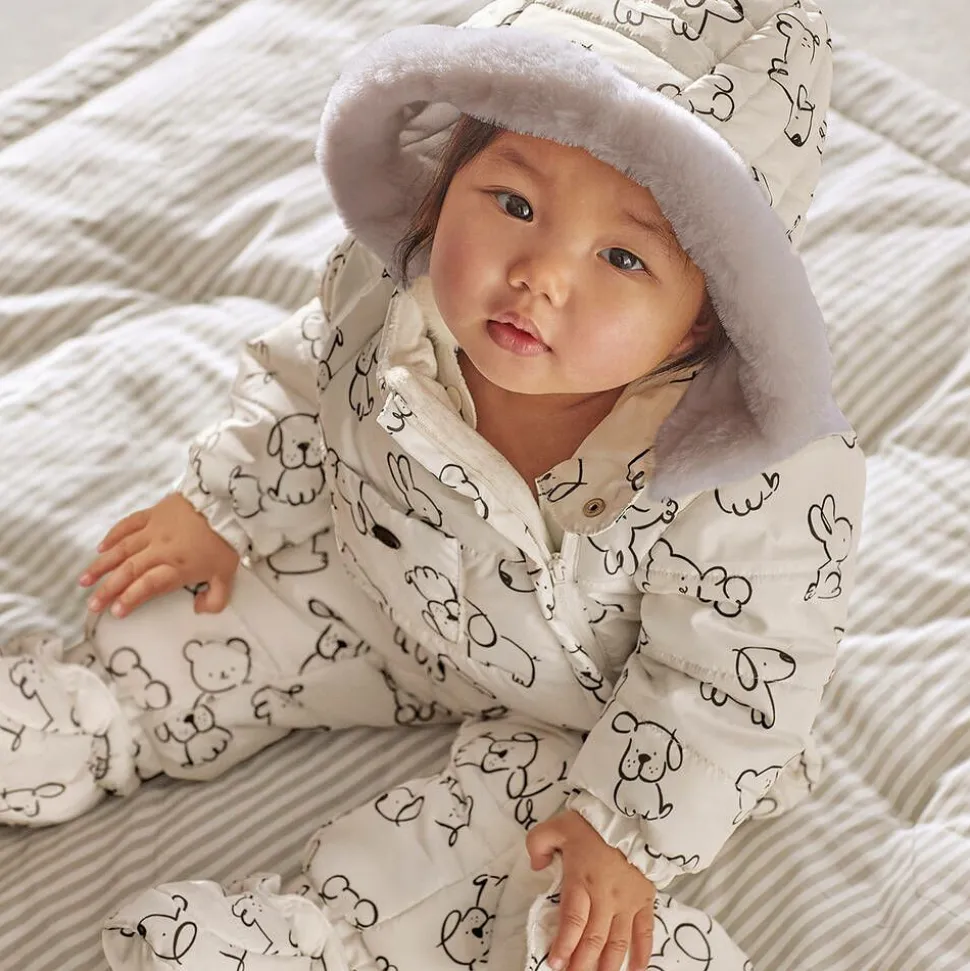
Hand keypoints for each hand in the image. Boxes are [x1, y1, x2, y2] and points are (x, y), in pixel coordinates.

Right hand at [79, 493, 239, 616]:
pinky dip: (112, 536)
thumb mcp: (227, 575)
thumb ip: (215, 598)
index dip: (130, 599)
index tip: (115, 612)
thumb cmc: (226, 541)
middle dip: (108, 590)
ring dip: (101, 566)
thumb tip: (198, 609)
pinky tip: (100, 548)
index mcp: (178, 567)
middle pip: (129, 571)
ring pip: (121, 550)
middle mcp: (160, 550)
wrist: (226, 502)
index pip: (148, 586)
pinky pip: (127, 524)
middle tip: (92, 605)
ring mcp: (153, 530)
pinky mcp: (152, 513)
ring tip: (84, 581)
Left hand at [526, 810, 654, 970]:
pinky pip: (645, 932)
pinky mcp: (645, 901)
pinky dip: (642, 954)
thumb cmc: (592, 823)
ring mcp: (628, 902)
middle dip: (583, 963)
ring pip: (618, 942)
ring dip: (608, 965)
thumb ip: (538, 845)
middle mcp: (606, 897)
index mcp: (582, 880)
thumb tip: (535, 867)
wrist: (632, 813)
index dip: (564, 945)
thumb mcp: (556, 826)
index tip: (556, 963)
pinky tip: (636, 970)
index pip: (572, 921)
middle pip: (594, 938)